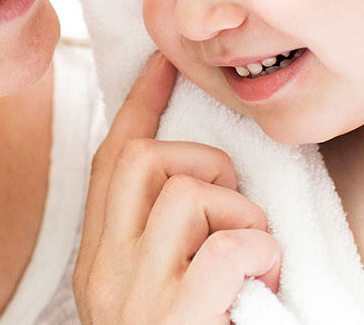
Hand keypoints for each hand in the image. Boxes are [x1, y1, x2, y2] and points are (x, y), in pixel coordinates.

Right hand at [73, 52, 281, 324]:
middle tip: (231, 206)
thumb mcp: (151, 291)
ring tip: (253, 263)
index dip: (141, 105)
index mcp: (100, 262)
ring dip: (240, 216)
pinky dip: (260, 254)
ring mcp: (136, 297)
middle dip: (200, 160)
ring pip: (187, 194)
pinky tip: (264, 284)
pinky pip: (228, 247)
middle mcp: (106, 273)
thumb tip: (193, 182)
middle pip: (140, 158)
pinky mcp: (177, 320)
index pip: (110, 162)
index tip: (163, 63)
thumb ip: (155, 241)